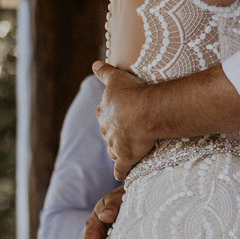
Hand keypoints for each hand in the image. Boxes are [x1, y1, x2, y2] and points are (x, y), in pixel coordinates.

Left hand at [92, 60, 154, 180]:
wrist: (145, 111)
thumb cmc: (133, 93)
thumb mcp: (116, 78)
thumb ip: (104, 72)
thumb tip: (94, 64)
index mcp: (104, 113)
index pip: (104, 117)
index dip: (113, 117)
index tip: (123, 116)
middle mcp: (107, 130)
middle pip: (109, 135)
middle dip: (117, 135)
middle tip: (130, 133)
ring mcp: (115, 146)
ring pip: (113, 151)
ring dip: (119, 152)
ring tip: (130, 150)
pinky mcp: (125, 158)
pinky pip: (120, 170)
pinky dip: (122, 172)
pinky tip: (124, 174)